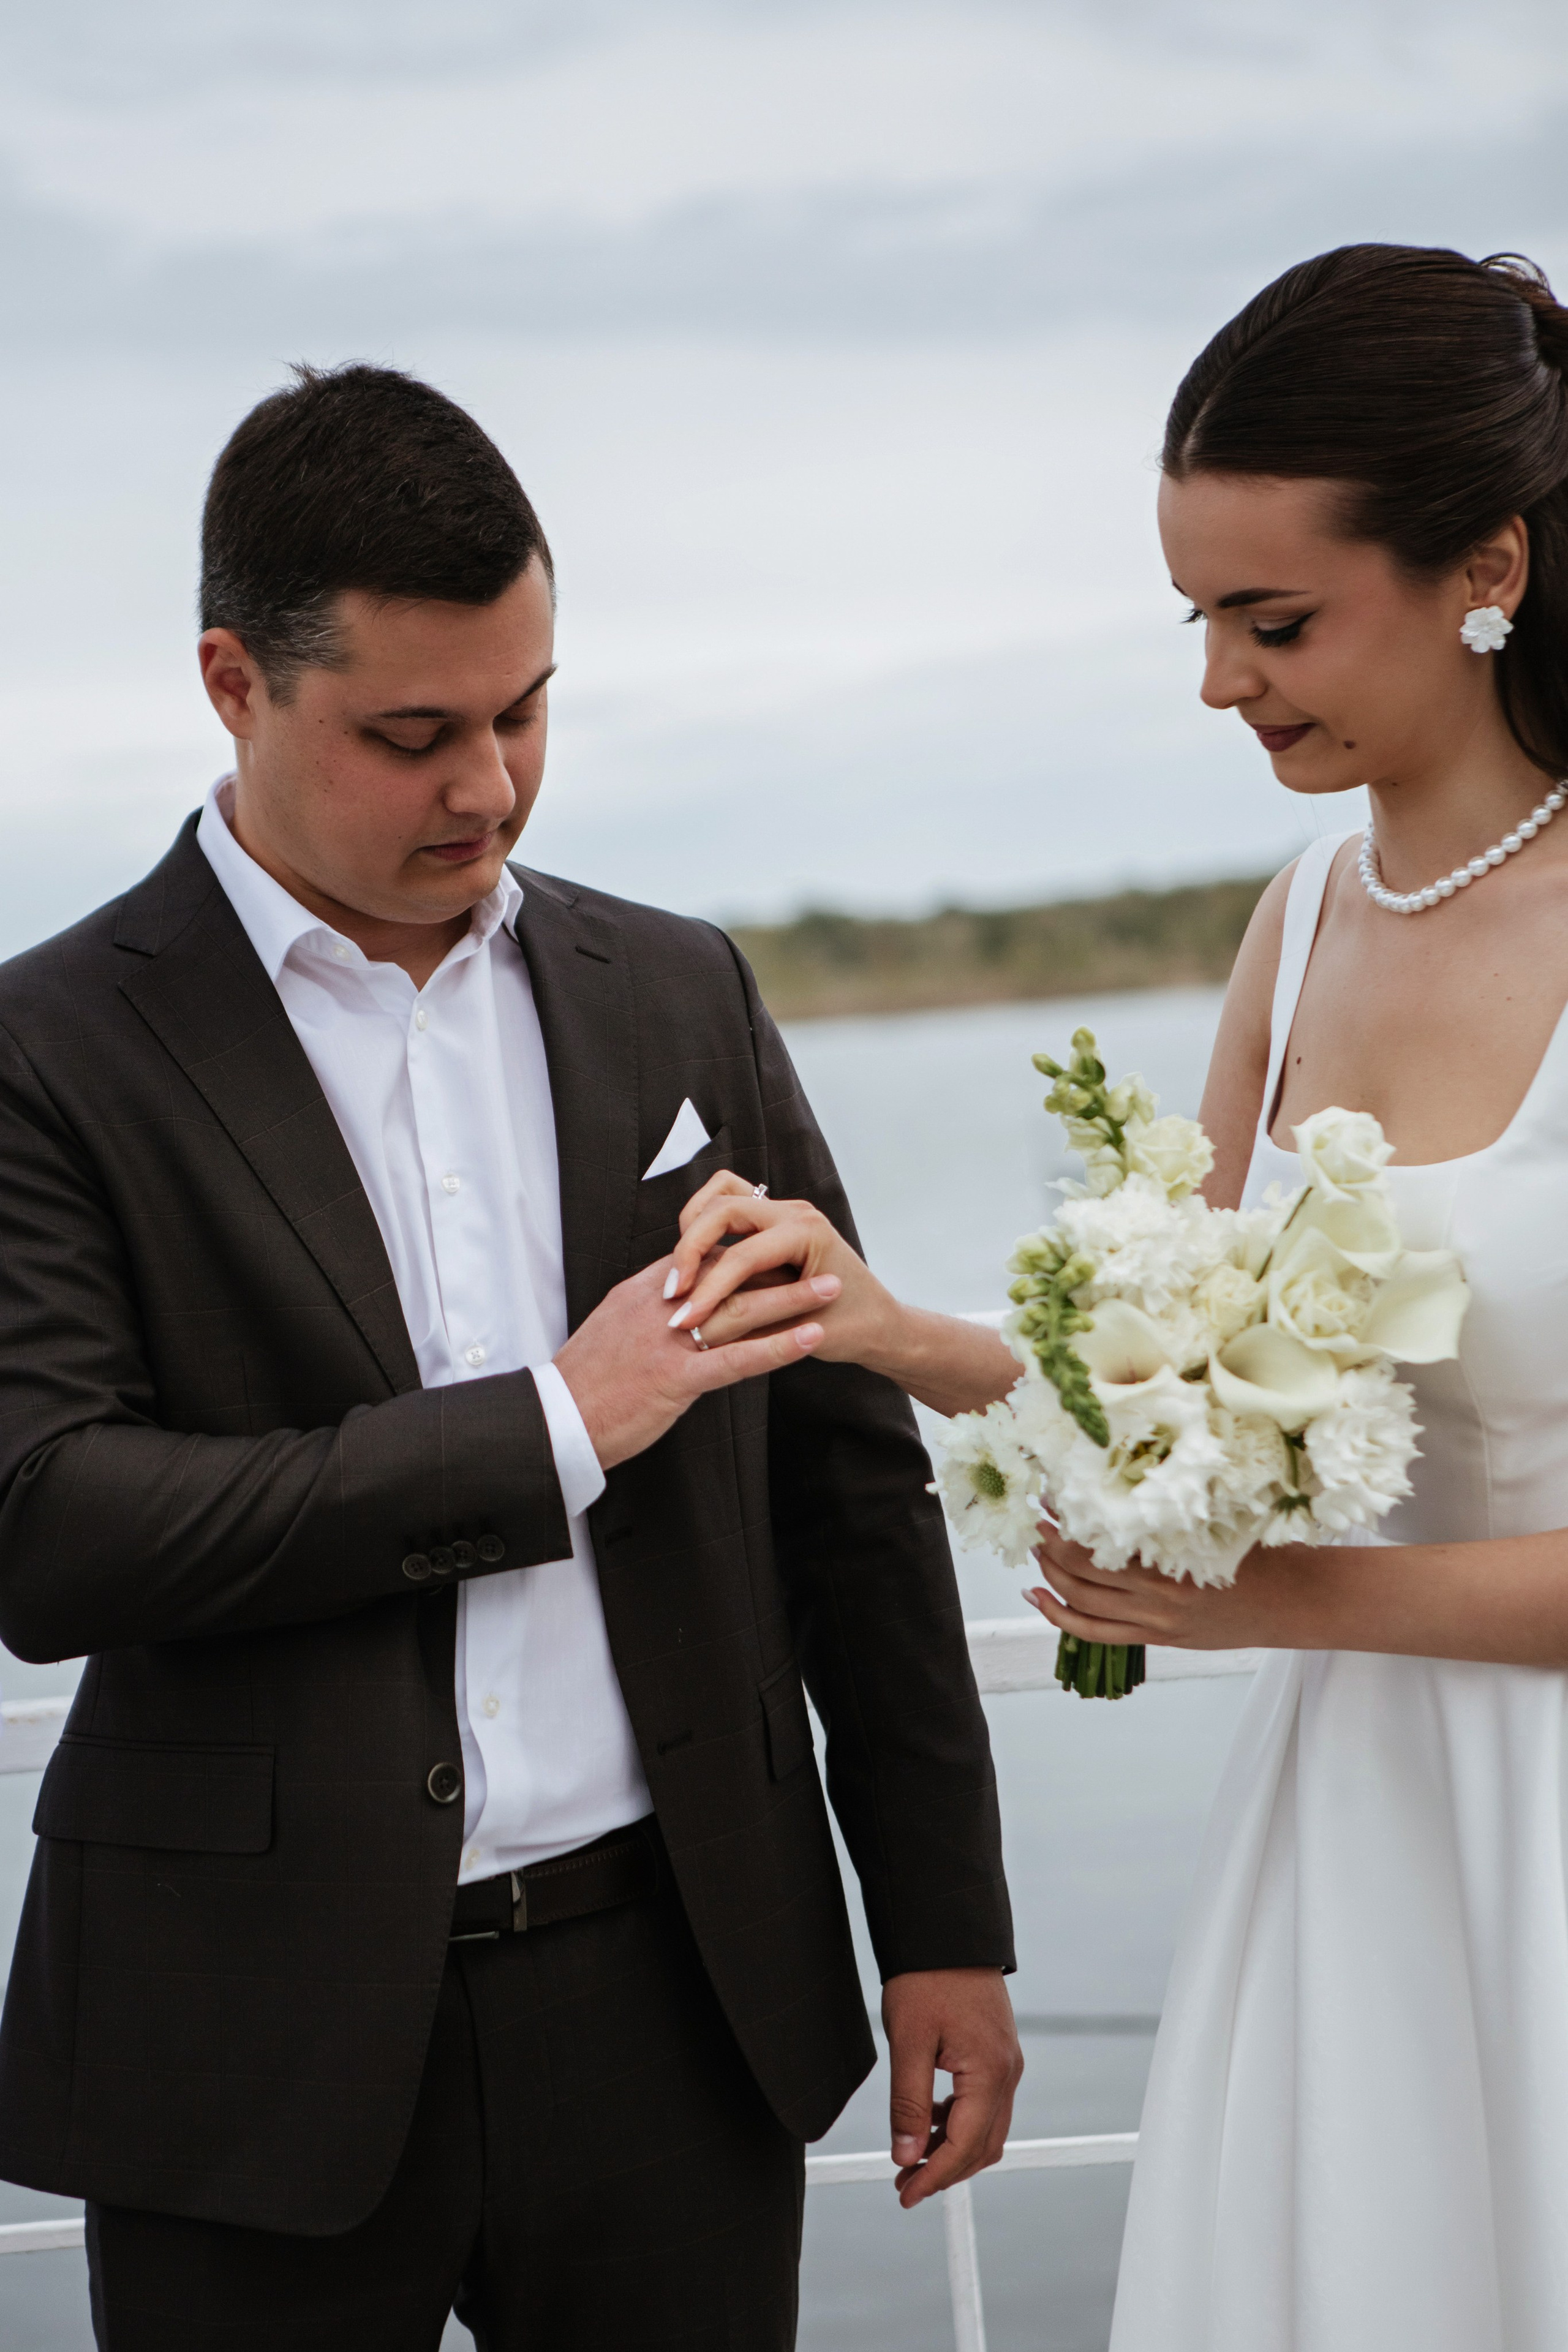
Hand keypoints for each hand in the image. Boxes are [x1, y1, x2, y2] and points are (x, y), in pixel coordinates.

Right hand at [554, 1254, 830, 1471]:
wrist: (554, 1421)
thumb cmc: (584, 1383)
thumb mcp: (612, 1330)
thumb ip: (646, 1310)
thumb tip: (677, 1299)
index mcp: (642, 1294)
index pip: (701, 1257)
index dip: (744, 1251)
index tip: (778, 1248)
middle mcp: (659, 1308)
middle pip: (728, 1274)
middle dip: (778, 1264)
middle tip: (819, 1254)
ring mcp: (667, 1343)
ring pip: (739, 1309)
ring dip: (791, 1297)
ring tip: (832, 1288)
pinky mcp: (675, 1380)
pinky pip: (735, 1360)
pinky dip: (778, 1347)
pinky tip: (811, 1338)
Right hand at [664, 1172, 895, 1363]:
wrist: (880, 1325)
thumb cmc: (851, 1329)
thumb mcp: (802, 1331)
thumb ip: (753, 1319)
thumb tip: (700, 1320)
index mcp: (809, 1233)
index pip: (741, 1255)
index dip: (708, 1290)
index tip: (683, 1319)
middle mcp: (797, 1213)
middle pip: (723, 1210)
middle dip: (690, 1248)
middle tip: (674, 1290)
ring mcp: (785, 1211)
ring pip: (721, 1196)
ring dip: (694, 1228)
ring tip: (681, 1270)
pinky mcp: (775, 1219)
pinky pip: (730, 1202)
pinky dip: (706, 1221)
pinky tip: (696, 1257)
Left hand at [881, 1968, 1022, 2208]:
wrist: (946, 1930)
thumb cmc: (926, 1978)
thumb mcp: (909, 2041)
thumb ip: (909, 2104)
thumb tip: (907, 2156)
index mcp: (989, 2071)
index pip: (966, 2147)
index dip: (934, 2177)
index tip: (905, 2193)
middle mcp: (1007, 2071)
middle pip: (983, 2146)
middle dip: (945, 2171)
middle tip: (904, 2182)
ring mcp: (1007, 2062)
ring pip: (987, 2128)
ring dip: (952, 2149)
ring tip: (911, 2156)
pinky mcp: (997, 2052)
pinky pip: (985, 2104)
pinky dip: (960, 2123)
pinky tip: (930, 2119)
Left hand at [1027, 1520, 1314, 1649]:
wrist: (1293, 1604)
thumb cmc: (1261, 1555)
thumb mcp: (1217, 1525)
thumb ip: (1172, 1518)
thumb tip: (1127, 1485)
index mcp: (1172, 1560)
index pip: (1101, 1541)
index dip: (1068, 1520)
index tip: (1053, 1493)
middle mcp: (1157, 1595)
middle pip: (1081, 1572)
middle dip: (1050, 1544)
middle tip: (1038, 1517)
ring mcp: (1154, 1622)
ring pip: (1082, 1603)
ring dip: (1050, 1576)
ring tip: (1037, 1551)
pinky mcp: (1157, 1639)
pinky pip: (1096, 1634)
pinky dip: (1061, 1617)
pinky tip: (1039, 1600)